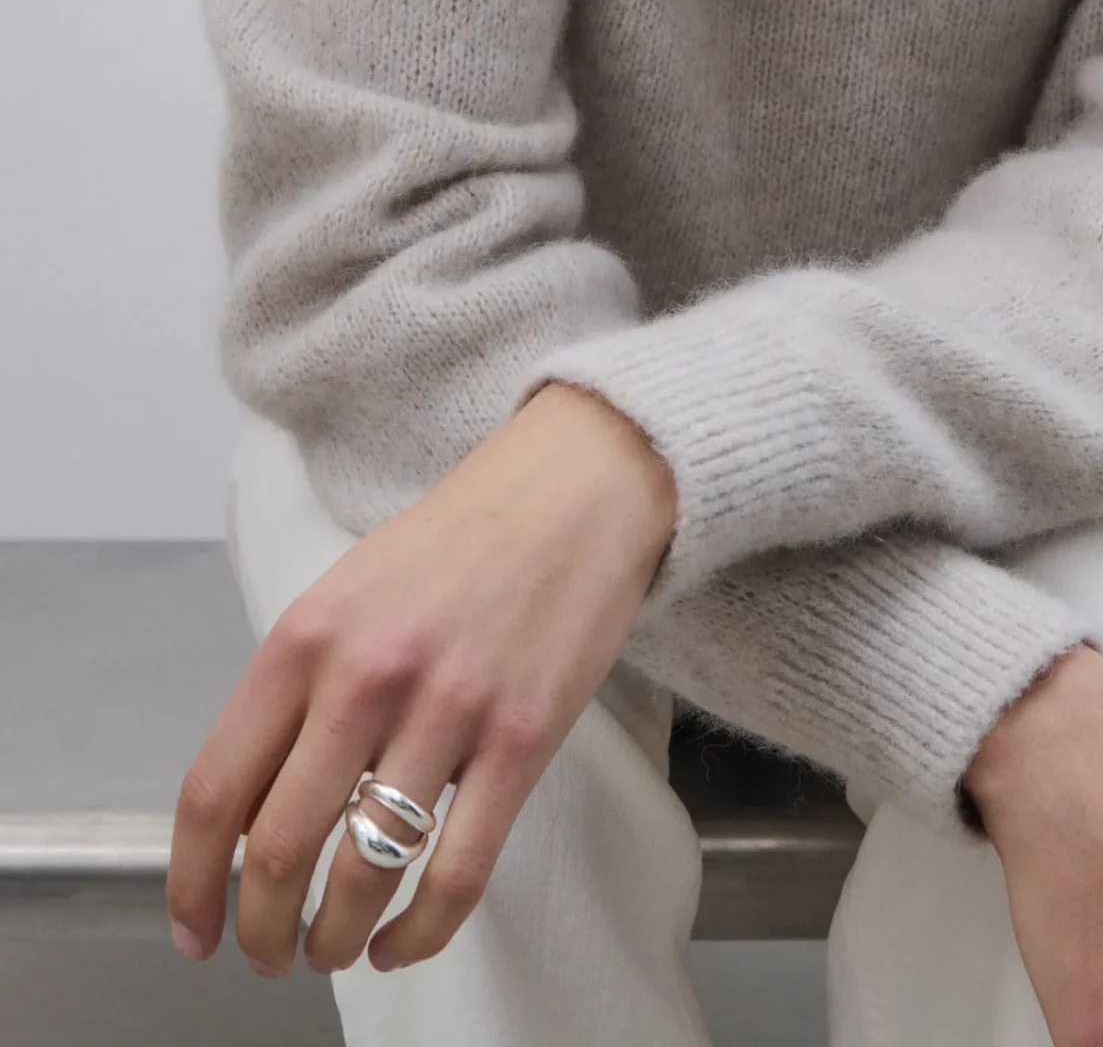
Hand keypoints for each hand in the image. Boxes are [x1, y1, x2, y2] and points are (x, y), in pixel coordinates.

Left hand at [168, 382, 676, 979]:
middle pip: (278, 847)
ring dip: (334, 938)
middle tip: (265, 953)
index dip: (191, 882)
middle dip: (260, 928)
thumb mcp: (347, 594)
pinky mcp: (523, 738)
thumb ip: (297, 692)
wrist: (572, 488)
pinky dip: (421, 933)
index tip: (193, 928)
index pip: (215, 788)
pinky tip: (401, 943)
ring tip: (330, 950)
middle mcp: (365, 674)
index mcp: (306, 636)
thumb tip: (252, 815)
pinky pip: (459, 871)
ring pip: (364, 872)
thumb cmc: (457, 543)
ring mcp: (448, 708)